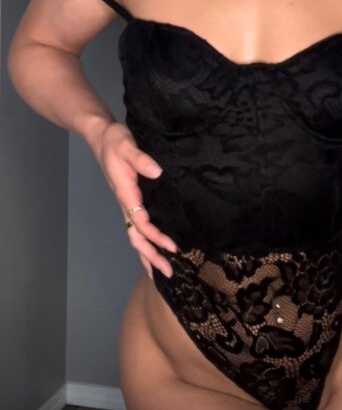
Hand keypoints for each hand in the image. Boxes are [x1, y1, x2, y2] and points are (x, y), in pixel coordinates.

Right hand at [92, 121, 176, 279]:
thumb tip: (157, 172)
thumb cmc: (114, 140)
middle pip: (136, 237)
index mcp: (126, 194)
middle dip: (151, 256)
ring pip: (136, 235)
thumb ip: (141, 158)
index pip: (140, 222)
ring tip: (161, 271)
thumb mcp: (126, 145)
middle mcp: (126, 202)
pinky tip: (155, 248)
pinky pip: (138, 225)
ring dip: (148, 253)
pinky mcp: (131, 199)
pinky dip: (146, 241)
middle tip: (168, 274)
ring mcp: (127, 203)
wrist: (101, 136)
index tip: (172, 247)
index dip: (155, 236)